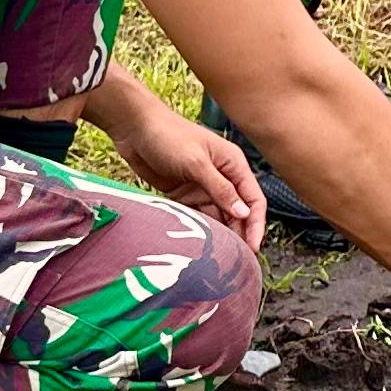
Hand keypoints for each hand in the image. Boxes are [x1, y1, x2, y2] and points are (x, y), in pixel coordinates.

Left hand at [82, 64, 263, 246]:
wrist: (134, 129)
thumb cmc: (169, 137)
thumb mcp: (197, 163)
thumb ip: (220, 189)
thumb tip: (243, 214)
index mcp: (233, 164)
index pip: (253, 198)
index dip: (256, 223)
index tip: (254, 246)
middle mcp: (222, 176)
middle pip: (238, 211)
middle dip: (240, 233)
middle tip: (239, 260)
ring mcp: (203, 186)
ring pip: (219, 216)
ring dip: (221, 234)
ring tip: (220, 257)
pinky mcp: (184, 194)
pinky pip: (198, 216)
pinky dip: (201, 229)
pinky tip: (201, 246)